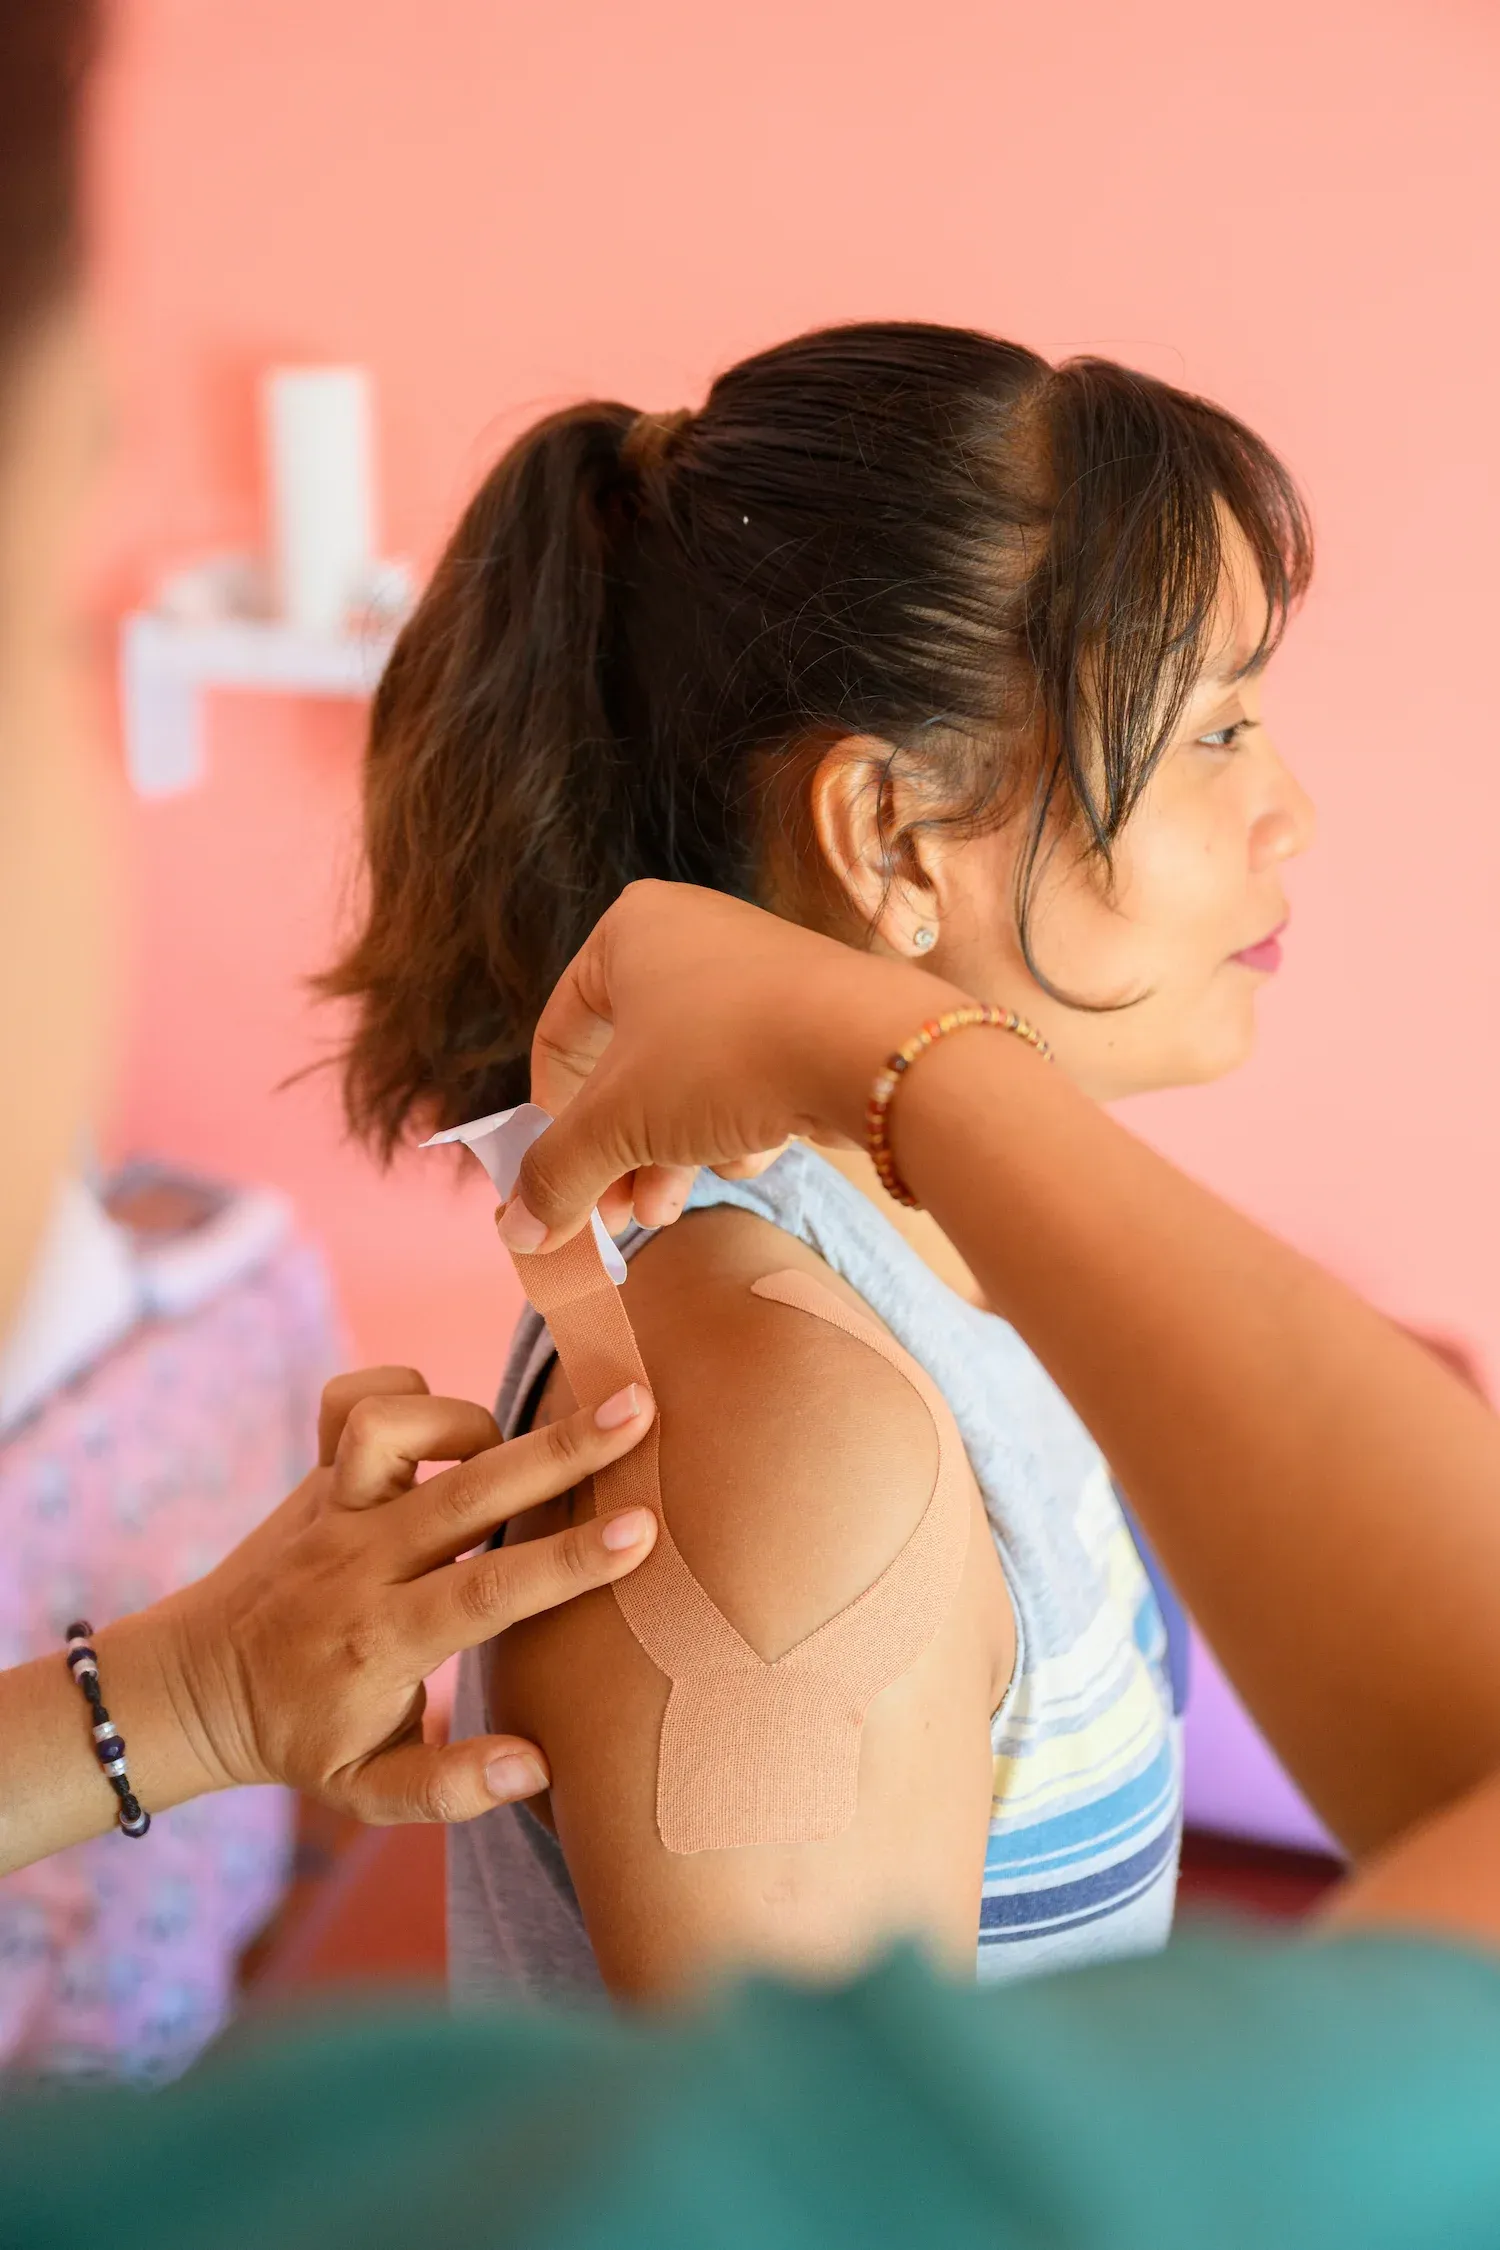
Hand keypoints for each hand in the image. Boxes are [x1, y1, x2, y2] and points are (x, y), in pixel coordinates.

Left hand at [147, 1365, 657, 1824]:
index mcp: (383, 1641)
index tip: (640, 1531)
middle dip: (560, 1449)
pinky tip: (444, 1428)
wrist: (193, 1689)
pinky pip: (349, 1400)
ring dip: (468, 1420)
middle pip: (467, 1490)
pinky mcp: (315, 1474)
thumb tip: (535, 1766)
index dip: (567, 1562)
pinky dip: (403, 1391)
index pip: (486, 1592)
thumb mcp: (367, 1792)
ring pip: (395, 1426)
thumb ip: (449, 1788)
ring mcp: (332, 1509)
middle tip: (638, 1407)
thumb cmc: (301, 1739)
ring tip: (516, 1448)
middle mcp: (358, 1563)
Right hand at [503, 881, 966, 1249]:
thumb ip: (556, 1176)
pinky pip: (745, 1081)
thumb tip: (514, 1233)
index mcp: (630, 931)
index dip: (549, 1118)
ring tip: (661, 1211)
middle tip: (608, 1218)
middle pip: (626, 1067)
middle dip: (615, 1152)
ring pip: (687, 1082)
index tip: (554, 1181)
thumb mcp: (617, 1123)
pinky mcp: (807, 1019)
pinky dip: (733, 1128)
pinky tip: (744, 1158)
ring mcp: (755, 978)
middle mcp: (692, 938)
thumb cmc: (721, 1059)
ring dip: (667, 1154)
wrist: (868, 1048)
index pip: (561, 1034)